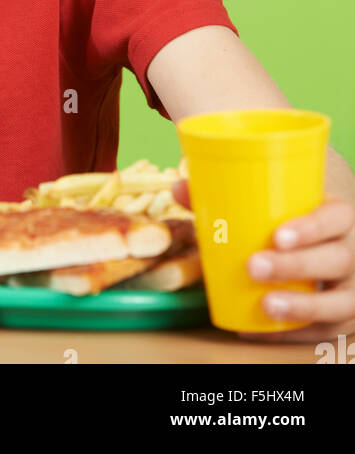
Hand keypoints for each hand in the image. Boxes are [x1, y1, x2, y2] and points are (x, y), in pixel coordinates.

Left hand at [171, 178, 354, 342]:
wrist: (329, 244)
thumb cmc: (296, 220)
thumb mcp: (277, 204)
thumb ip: (227, 194)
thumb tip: (181, 186)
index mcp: (338, 217)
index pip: (334, 219)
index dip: (311, 228)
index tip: (278, 235)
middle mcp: (351, 252)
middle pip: (335, 260)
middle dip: (294, 266)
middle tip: (254, 267)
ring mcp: (351, 288)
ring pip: (337, 302)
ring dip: (302, 306)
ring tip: (266, 305)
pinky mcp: (343, 317)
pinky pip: (325, 331)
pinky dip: (293, 332)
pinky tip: (261, 329)